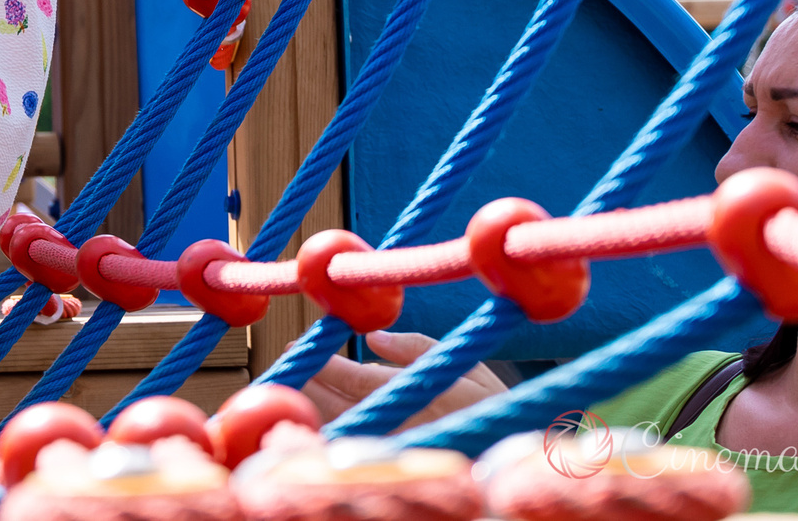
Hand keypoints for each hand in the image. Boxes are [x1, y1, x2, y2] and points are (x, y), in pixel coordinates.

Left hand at [299, 330, 506, 429]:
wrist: (513, 445)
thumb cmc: (487, 399)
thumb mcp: (461, 362)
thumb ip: (414, 347)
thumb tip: (373, 338)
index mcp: (416, 394)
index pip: (355, 378)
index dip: (322, 362)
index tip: (296, 346)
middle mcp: (402, 424)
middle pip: (339, 405)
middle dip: (307, 384)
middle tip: (284, 365)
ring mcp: (396, 446)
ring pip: (341, 427)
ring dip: (312, 406)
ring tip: (290, 385)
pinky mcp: (394, 458)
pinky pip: (353, 444)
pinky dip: (329, 430)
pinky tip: (312, 417)